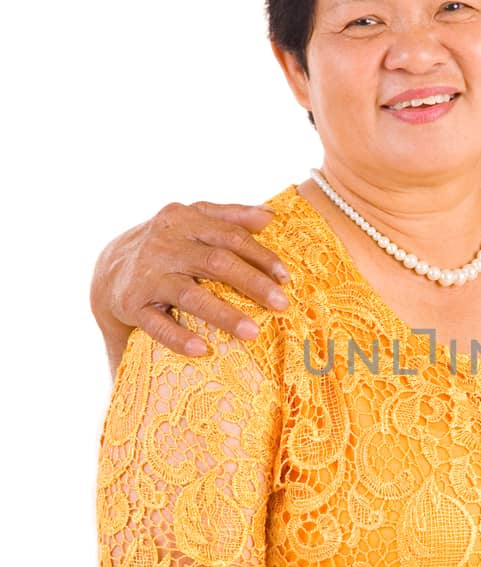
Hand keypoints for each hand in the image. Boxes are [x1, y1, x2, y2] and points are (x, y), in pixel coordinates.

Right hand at [91, 201, 290, 357]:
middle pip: (216, 262)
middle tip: (281, 305)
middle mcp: (165, 244)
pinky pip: (158, 324)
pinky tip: (201, 350)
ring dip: (224, 314)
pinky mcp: (132, 304)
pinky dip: (179, 337)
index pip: (230, 236)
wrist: (110, 271)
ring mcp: (148, 275)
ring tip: (252, 332)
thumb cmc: (166, 246)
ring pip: (191, 295)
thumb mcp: (192, 221)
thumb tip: (268, 216)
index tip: (286, 278)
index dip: (261, 257)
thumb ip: (229, 216)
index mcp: (183, 220)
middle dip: (252, 283)